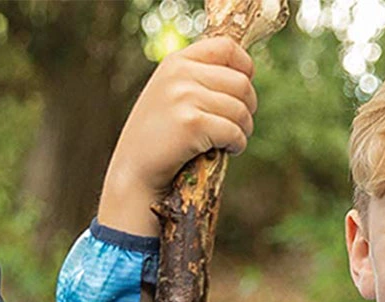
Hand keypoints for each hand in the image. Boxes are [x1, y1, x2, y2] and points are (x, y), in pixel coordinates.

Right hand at [98, 37, 256, 236]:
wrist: (136, 171)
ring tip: (229, 141)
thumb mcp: (173, 96)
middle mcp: (180, 73)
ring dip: (244, 130)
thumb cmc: (161, 139)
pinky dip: (237, 145)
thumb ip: (200, 80)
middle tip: (238, 126)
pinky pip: (234, 132)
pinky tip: (225, 151)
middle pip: (242, 84)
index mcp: (177, 61)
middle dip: (248, 109)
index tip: (243, 94)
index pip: (227, 48)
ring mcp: (184, 97)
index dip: (246, 70)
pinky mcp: (192, 124)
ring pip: (241, 110)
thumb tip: (246, 78)